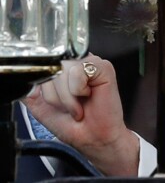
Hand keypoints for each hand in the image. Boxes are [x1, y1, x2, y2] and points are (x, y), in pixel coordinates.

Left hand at [24, 54, 139, 175]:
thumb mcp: (42, 108)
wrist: (94, 139)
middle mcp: (78, 62)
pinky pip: (78, 71)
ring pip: (64, 69)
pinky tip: (88, 97)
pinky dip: (79, 90)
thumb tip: (23, 81)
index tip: (54, 104)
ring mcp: (91, 63)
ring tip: (77, 106)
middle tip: (67, 109)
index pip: (43, 65)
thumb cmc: (74, 126)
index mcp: (64, 69)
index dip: (44, 87)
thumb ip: (31, 92)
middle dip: (55, 96)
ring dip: (67, 96)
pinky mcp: (104, 67)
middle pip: (53, 67)